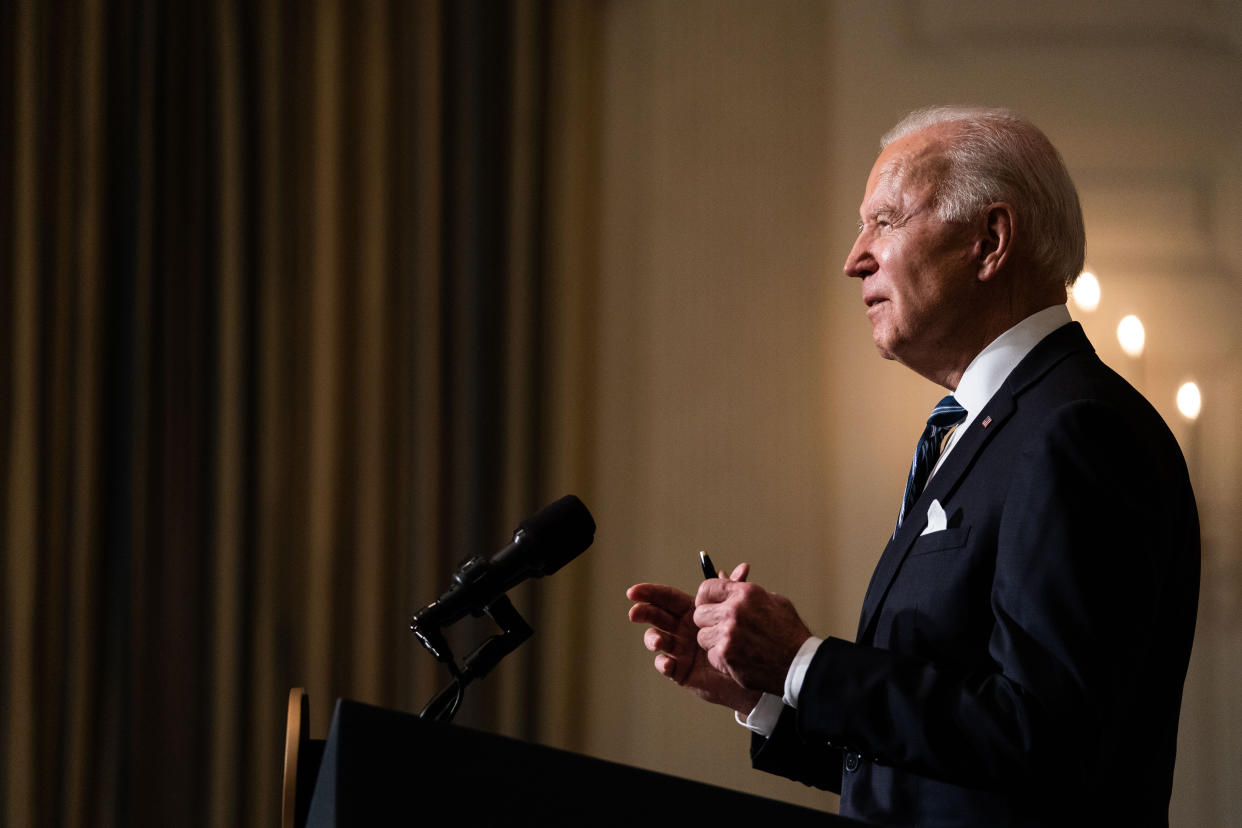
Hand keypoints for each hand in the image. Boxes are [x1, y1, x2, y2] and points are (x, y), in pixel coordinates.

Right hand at [627, 563, 760, 714]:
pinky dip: (663, 663)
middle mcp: (680, 629)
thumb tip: (744, 567)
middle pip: (655, 616)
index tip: (633, 592)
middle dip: (643, 612)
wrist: (751, 670)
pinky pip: (665, 665)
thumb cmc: (742, 639)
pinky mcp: (680, 670)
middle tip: (635, 613)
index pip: (664, 598)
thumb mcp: (738, 611)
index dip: (649, 593)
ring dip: (652, 638)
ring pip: (656, 640)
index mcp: (689, 611)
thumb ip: (736, 590)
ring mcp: (678, 649)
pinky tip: (668, 663)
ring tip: (659, 642)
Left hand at [692, 577, 811, 696]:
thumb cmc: (789, 633)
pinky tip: (738, 657)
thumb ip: (745, 589)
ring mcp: (728, 635)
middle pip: (699, 613)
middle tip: (721, 628)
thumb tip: (723, 576)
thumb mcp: (773, 601)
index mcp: (745, 593)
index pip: (706, 588)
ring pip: (702, 636)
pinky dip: (721, 658)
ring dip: (713, 641)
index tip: (708, 605)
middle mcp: (733, 612)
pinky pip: (710, 654)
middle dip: (708, 621)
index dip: (705, 598)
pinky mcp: (726, 656)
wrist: (800, 664)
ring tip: (733, 644)